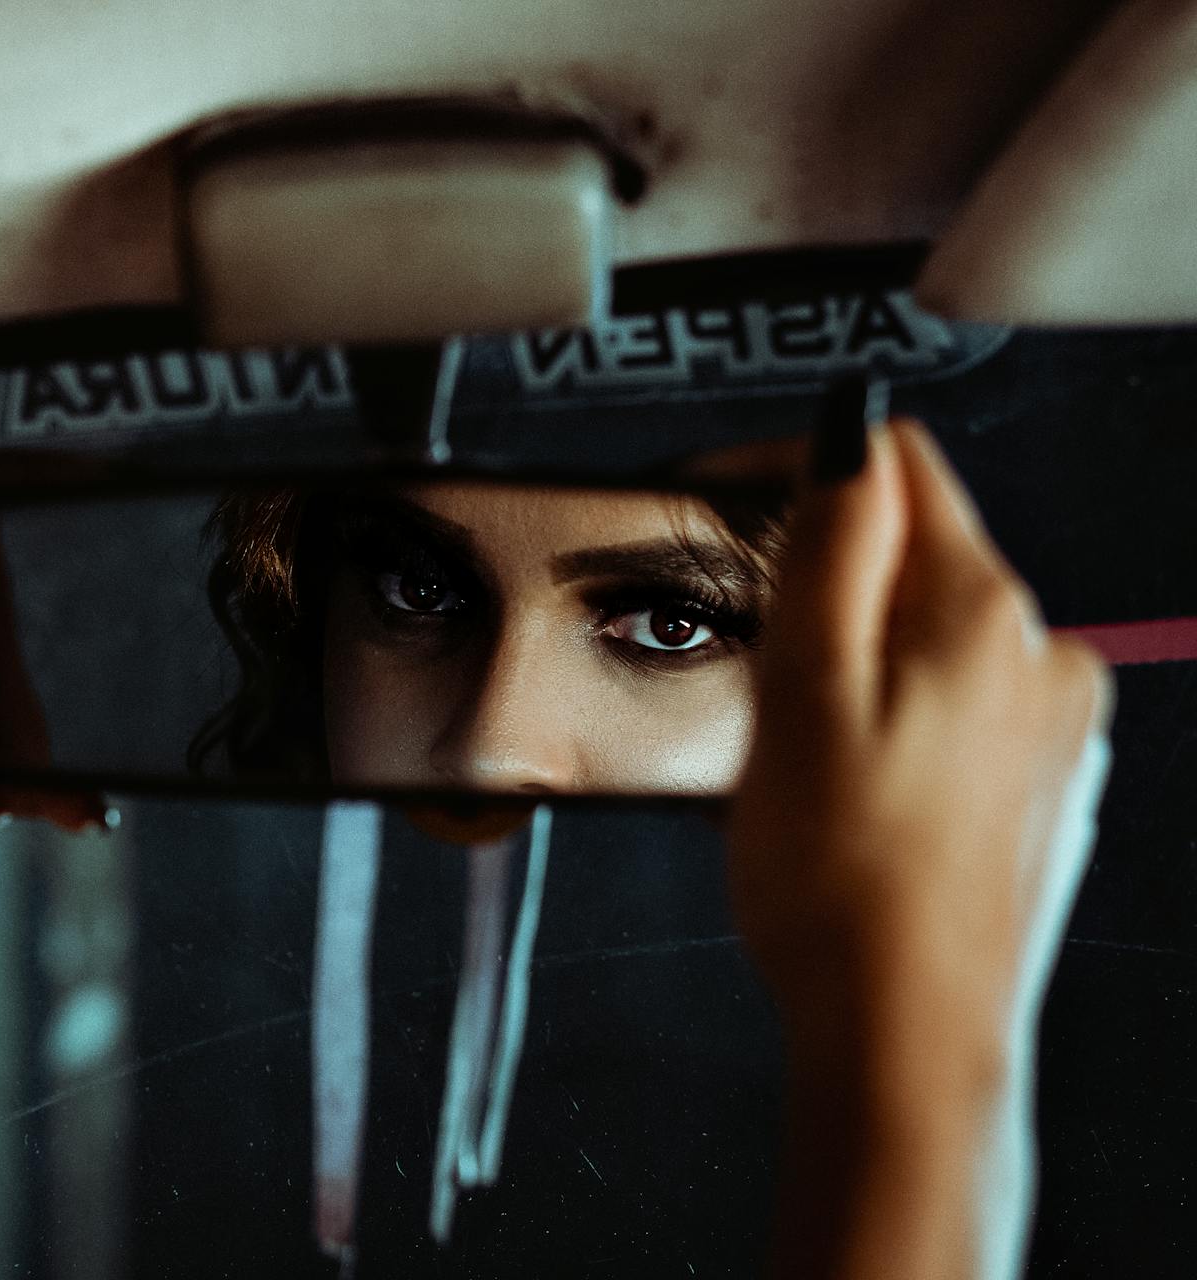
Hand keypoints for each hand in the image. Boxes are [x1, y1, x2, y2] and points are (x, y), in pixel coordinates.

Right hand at [728, 420, 1111, 1279]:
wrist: (905, 1038)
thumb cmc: (843, 885)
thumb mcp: (800, 691)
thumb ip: (827, 545)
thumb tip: (846, 432)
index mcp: (984, 616)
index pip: (893, 465)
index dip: (793, 469)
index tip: (716, 509)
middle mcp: (1042, 658)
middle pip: (911, 555)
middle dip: (816, 583)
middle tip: (743, 663)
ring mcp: (1050, 729)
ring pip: (924, 638)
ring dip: (849, 660)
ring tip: (790, 752)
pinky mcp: (1037, 789)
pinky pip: (948, 709)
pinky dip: (886, 722)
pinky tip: (843, 794)